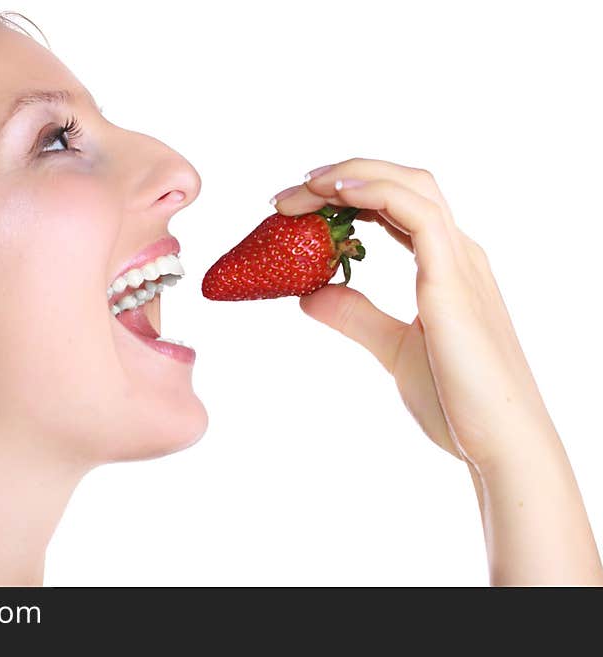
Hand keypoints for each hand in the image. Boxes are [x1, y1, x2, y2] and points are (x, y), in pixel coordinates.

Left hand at [273, 157, 552, 468]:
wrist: (501, 442)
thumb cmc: (458, 401)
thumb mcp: (391, 349)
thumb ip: (356, 316)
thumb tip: (310, 295)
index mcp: (446, 266)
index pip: (395, 207)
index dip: (347, 195)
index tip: (297, 205)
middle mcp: (457, 253)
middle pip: (402, 184)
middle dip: (343, 177)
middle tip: (288, 194)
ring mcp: (460, 262)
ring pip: (410, 186)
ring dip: (352, 176)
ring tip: (304, 185)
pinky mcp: (453, 281)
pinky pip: (417, 215)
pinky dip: (376, 193)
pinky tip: (338, 193)